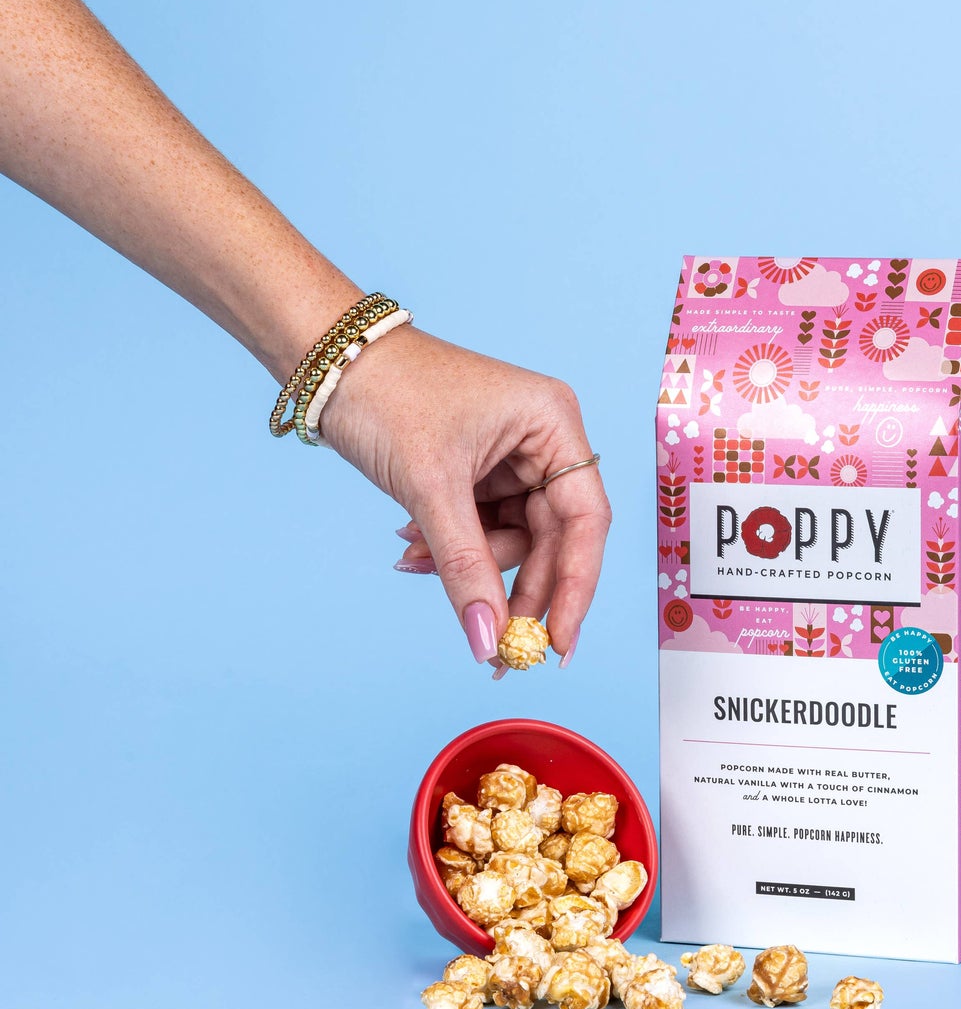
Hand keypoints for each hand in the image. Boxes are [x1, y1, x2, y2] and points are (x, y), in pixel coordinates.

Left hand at [317, 325, 610, 665]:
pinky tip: (412, 546)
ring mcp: (513, 458)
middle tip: (495, 647)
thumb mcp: (430, 486)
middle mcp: (543, 440)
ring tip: (415, 561)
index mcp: (553, 423)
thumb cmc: (387, 394)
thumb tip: (487, 641)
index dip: (576, 587)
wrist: (328, 361)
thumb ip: (464, 567)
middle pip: (553, 539)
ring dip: (469, 566)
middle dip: (517, 589)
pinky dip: (451, 549)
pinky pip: (481, 530)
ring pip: (513, 541)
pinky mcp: (480, 472)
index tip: (557, 645)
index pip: (585, 520)